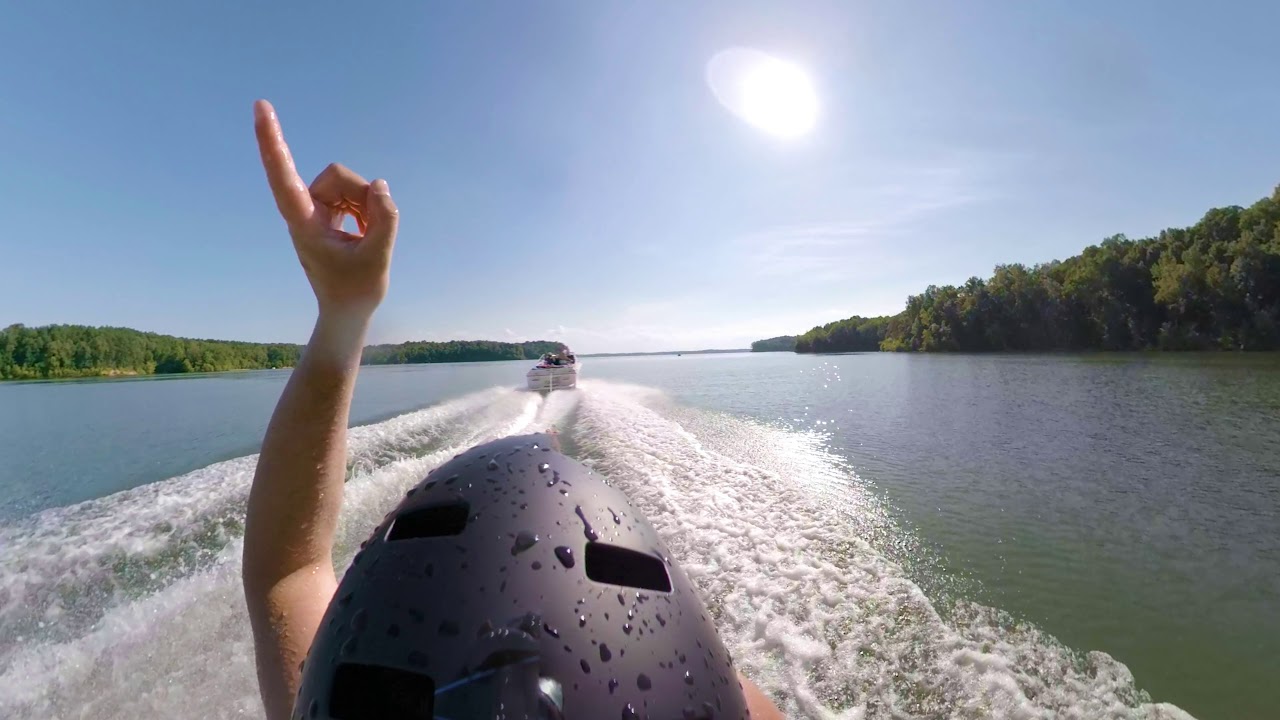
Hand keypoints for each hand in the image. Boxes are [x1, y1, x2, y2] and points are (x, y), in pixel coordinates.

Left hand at [254, 99, 398, 319]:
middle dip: (362, 194)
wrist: (346, 312)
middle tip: (373, 228)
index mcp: (304, 223)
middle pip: (336, 176)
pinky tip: (367, 231)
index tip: (260, 106)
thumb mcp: (378, 256)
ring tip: (369, 236)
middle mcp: (304, 211)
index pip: (283, 176)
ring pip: (347, 183)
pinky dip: (366, 209)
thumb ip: (384, 218)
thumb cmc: (356, 290)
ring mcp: (316, 211)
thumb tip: (379, 185)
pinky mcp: (327, 213)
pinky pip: (352, 194)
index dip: (272, 141)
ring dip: (367, 205)